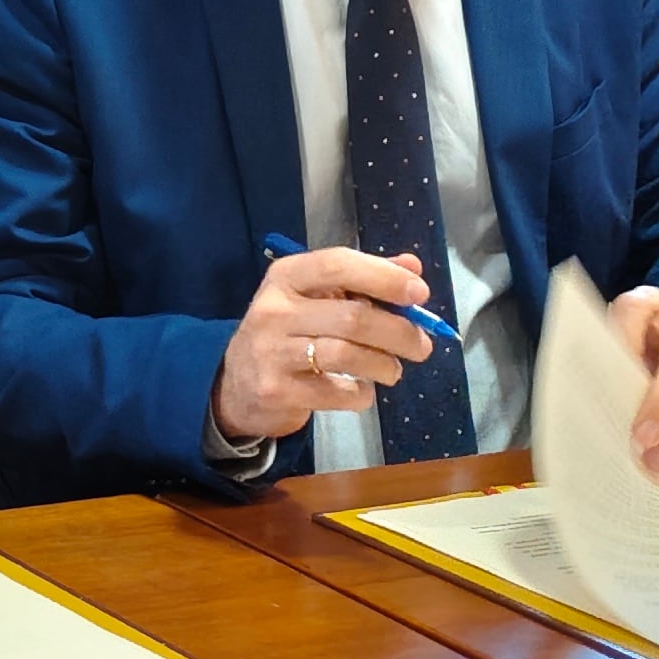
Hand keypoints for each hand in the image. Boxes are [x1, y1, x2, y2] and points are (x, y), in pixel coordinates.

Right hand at [212, 247, 434, 444]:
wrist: (236, 386)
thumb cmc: (287, 333)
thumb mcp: (315, 298)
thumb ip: (363, 280)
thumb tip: (413, 269)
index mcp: (287, 277)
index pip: (339, 265)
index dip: (384, 277)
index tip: (419, 294)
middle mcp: (275, 310)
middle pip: (352, 316)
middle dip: (399, 332)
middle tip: (421, 345)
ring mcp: (272, 352)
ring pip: (347, 355)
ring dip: (385, 365)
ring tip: (394, 370)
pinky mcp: (276, 390)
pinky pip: (336, 392)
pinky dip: (361, 394)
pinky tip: (362, 391)